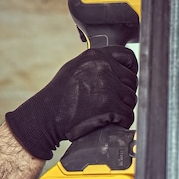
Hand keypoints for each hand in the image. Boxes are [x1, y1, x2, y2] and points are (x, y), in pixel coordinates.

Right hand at [5, 46, 137, 159]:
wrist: (46, 116)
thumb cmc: (60, 95)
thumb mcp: (76, 67)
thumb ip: (97, 64)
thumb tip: (119, 67)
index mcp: (96, 56)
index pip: (128, 57)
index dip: (131, 70)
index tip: (127, 80)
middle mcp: (103, 67)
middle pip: (132, 81)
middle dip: (125, 93)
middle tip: (113, 102)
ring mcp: (107, 86)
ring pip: (131, 99)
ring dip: (124, 108)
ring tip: (108, 112)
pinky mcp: (110, 105)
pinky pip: (128, 115)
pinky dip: (122, 122)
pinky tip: (111, 122)